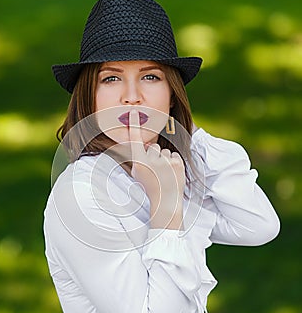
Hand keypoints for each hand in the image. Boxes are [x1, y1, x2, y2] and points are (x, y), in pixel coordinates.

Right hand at [129, 110, 184, 229]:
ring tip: (164, 174)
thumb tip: (145, 143)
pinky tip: (172, 173)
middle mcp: (151, 161)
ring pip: (165, 151)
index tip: (134, 112)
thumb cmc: (149, 186)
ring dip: (165, 159)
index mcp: (139, 163)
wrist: (165, 201)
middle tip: (156, 171)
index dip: (134, 125)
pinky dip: (174, 162)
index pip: (135, 140)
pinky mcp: (178, 163)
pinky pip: (174, 155)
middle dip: (155, 155)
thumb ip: (139, 157)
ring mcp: (165, 162)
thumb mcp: (137, 173)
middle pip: (154, 146)